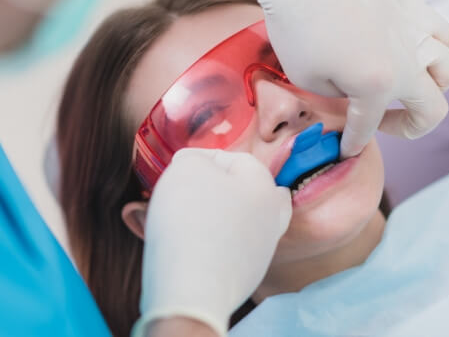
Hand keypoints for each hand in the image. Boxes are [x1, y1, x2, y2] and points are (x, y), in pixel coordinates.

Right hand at [132, 148, 291, 336]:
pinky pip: (226, 249)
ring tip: (178, 218)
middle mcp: (271, 217)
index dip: (202, 158)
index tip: (177, 168)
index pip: (234, 158)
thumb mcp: (186, 167)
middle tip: (185, 192)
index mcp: (264, 185)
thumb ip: (194, 158)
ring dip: (210, 215)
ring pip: (236, 221)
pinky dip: (209, 242)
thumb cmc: (191, 220)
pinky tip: (186, 244)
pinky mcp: (245, 276)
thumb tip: (194, 164)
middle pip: (245, 191)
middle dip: (215, 188)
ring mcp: (261, 249)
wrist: (192, 289)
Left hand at [202, 0, 448, 157]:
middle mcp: (407, 61)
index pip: (368, 127)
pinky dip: (432, 48)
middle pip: (434, 108)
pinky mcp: (412, 3)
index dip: (353, 143)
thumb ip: (337, 96)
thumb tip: (352, 93)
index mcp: (378, 85)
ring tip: (405, 86)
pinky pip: (441, 32)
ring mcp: (416, 30)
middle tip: (385, 124)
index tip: (344, 150)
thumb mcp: (305, 77)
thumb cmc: (296, 25)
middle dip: (410, 128)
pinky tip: (408, 48)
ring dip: (432, 87)